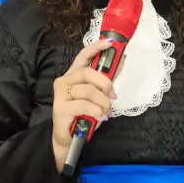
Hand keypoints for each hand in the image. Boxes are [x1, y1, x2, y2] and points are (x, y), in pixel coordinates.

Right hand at [51, 38, 116, 171]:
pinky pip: (84, 105)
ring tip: (105, 111)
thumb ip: (106, 80)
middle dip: (104, 83)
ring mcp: (61, 95)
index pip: (83, 56)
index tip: (110, 43)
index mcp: (73, 75)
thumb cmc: (83, 115)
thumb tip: (122, 61)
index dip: (96, 47)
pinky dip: (96, 111)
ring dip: (102, 102)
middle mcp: (64, 81)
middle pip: (87, 73)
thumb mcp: (97, 96)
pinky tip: (99, 117)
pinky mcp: (61, 108)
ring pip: (88, 91)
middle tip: (111, 96)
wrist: (68, 139)